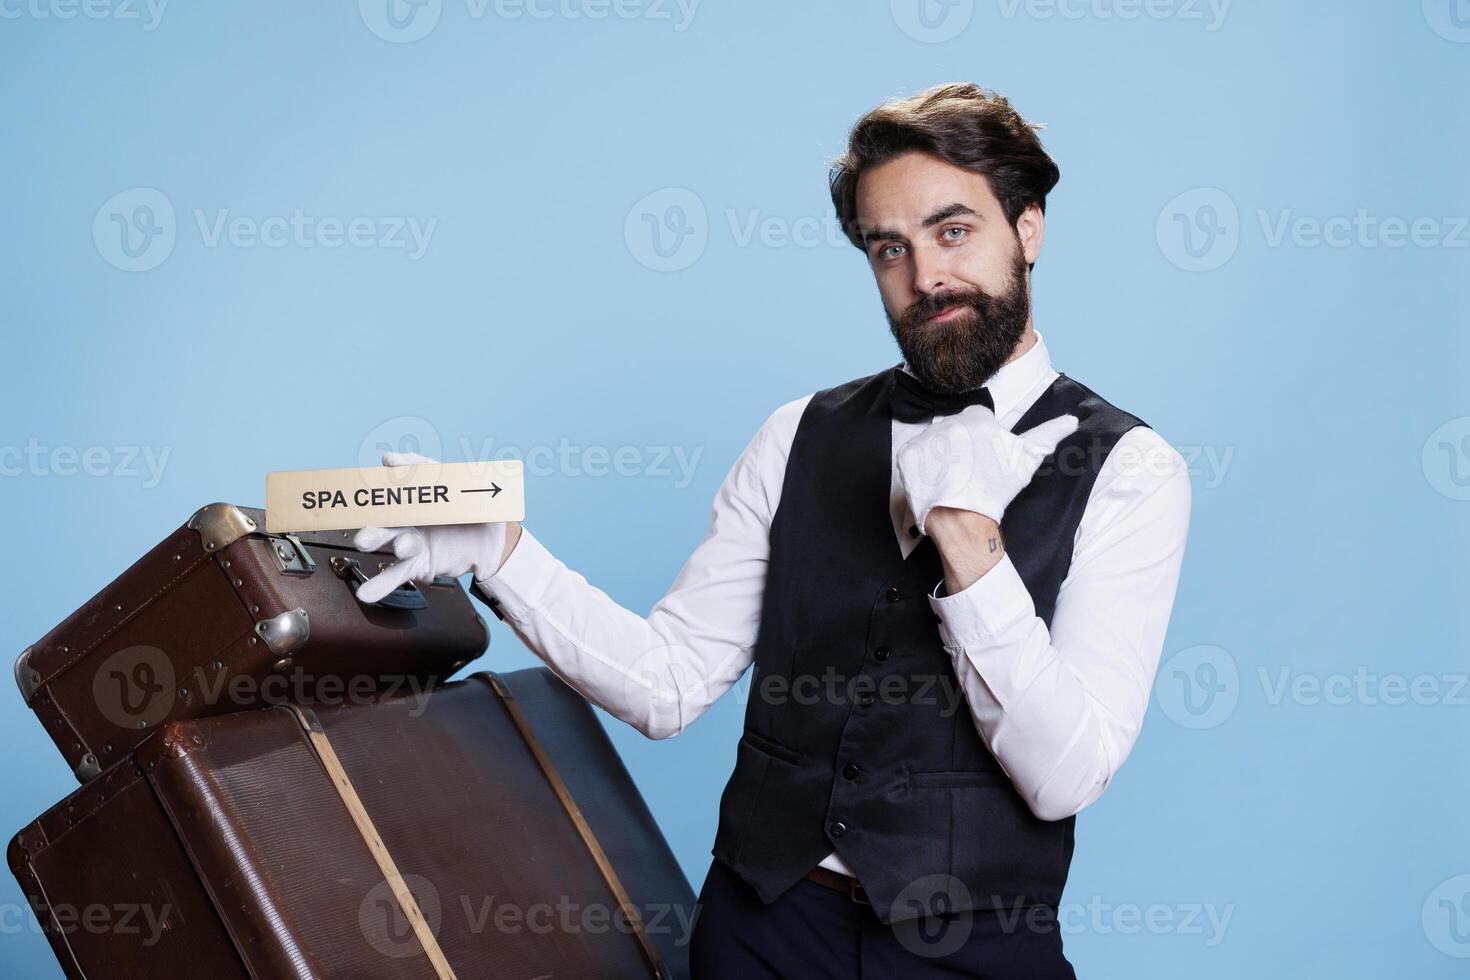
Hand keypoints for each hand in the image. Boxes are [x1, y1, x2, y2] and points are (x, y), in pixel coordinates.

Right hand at [352, 452, 509, 603]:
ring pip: (393, 546)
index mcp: (413, 500)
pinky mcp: (420, 565)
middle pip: (386, 522)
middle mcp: (408, 522)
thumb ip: (422, 467)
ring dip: (379, 544)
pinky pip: (399, 575)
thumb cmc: (474, 506)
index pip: (389, 494)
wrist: (496, 540)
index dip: (373, 494)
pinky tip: (366, 594)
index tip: (360, 491)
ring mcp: (413, 544)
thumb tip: (388, 459)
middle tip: (364, 533)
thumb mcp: (456, 479)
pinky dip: (381, 585)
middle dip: (373, 527)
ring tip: (366, 543)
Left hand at [897, 405, 1078, 533]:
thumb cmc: (996, 490)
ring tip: (951, 478)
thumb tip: (1072, 420)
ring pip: (933, 442)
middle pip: (953, 431)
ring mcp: (925, 438)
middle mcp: (949, 422)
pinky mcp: (906, 455)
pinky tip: (934, 481)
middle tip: (966, 473)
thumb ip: (1048, 435)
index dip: (978, 443)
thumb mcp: (1026, 459)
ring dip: (939, 457)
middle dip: (958, 448)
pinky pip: (912, 456)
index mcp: (977, 418)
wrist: (965, 521)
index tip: (981, 461)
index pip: (975, 421)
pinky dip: (920, 468)